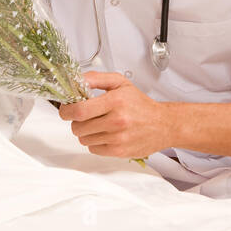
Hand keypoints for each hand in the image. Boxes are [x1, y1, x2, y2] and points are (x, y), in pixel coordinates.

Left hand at [58, 72, 175, 157]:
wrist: (163, 124)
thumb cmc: (140, 104)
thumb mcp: (120, 83)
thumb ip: (96, 79)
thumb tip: (75, 80)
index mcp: (115, 101)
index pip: (79, 110)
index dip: (67, 111)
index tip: (66, 110)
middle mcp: (117, 121)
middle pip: (78, 127)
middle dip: (76, 121)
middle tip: (84, 116)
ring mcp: (118, 138)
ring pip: (84, 139)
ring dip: (86, 132)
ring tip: (98, 125)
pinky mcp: (119, 151)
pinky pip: (93, 149)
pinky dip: (95, 143)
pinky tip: (105, 135)